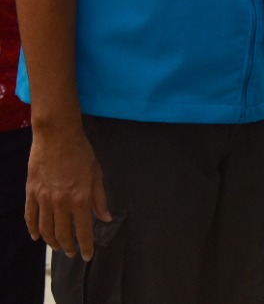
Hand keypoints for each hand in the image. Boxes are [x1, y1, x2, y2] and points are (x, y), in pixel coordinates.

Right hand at [25, 123, 111, 259]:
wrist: (57, 136)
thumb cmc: (81, 153)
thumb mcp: (97, 174)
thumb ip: (100, 199)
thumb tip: (105, 218)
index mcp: (80, 198)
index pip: (84, 230)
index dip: (86, 246)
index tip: (87, 256)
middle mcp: (61, 202)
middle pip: (63, 233)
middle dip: (69, 247)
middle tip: (73, 253)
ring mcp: (44, 198)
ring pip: (45, 229)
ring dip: (51, 241)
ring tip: (58, 247)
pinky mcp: (31, 192)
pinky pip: (30, 216)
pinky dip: (33, 229)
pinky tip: (37, 236)